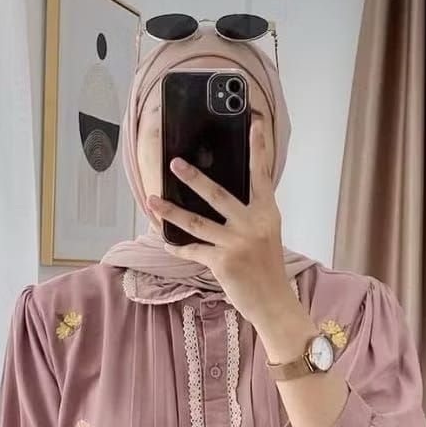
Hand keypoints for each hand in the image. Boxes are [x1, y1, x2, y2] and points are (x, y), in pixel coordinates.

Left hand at [146, 116, 299, 325]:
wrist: (273, 302)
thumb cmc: (267, 270)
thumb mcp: (266, 236)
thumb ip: (249, 217)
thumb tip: (220, 203)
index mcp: (266, 214)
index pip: (261, 176)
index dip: (258, 149)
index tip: (254, 124)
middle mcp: (252, 224)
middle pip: (217, 194)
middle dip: (193, 177)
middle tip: (175, 163)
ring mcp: (236, 243)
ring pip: (195, 222)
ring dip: (171, 211)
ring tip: (153, 200)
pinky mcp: (223, 262)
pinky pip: (193, 250)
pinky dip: (178, 247)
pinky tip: (167, 242)